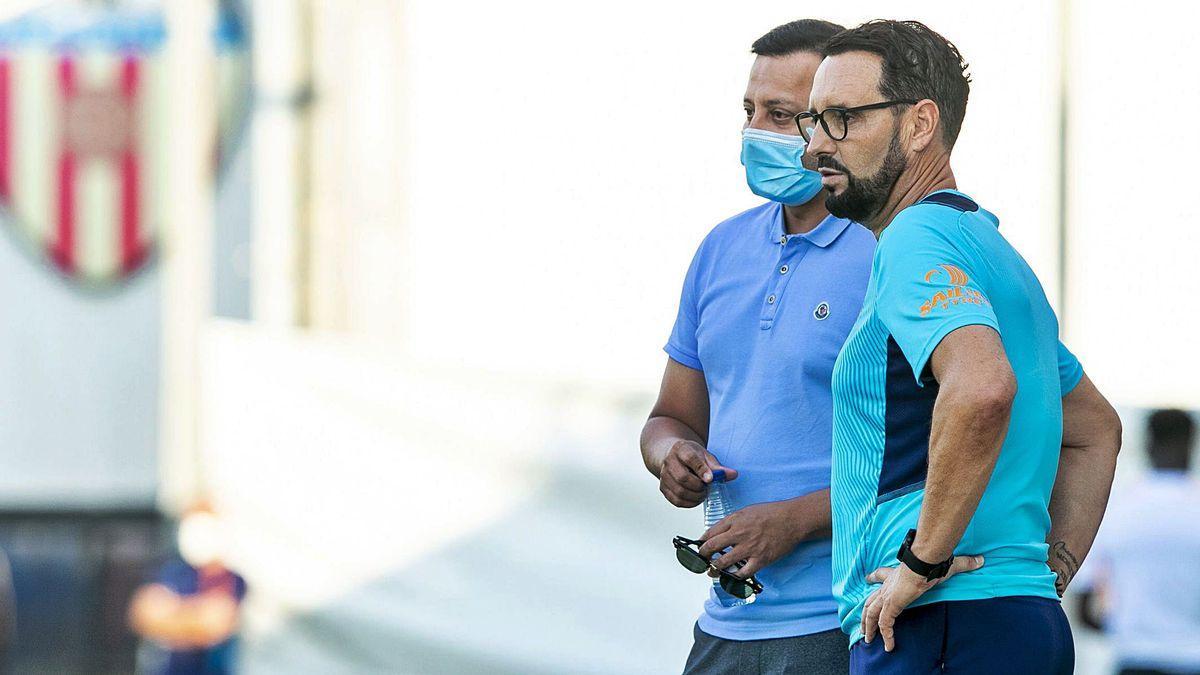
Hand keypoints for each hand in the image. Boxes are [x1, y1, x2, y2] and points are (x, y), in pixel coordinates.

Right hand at [658, 440, 735, 507]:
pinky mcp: (663, 487)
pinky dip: (688, 503)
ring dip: (695, 496)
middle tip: (707, 488)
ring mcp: (664, 475)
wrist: (672, 455)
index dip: (701, 470)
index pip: (690, 459)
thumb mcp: (705, 456)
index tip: (710, 480)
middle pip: (682, 478)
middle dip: (698, 487)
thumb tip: (733, 475)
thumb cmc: (691, 455)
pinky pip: (676, 500)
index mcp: (681, 449)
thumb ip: (718, 467)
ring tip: (702, 493)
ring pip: (679, 491)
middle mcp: (669, 462)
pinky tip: (695, 498)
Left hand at [697, 500, 803, 578]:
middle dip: (703, 555)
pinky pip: (743, 572)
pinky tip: (732, 576)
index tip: (700, 546)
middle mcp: (739, 534)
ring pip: (724, 562)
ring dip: (714, 569)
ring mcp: (749, 548)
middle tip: (702, 559)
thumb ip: (732, 521)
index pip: (710, 532)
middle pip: (713, 547)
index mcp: (735, 520)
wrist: (792, 519)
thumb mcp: (747, 510)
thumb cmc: (772, 513)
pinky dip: (735, 576)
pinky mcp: (760, 559)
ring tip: (711, 572)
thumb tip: (719, 532)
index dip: (702, 541)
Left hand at [861, 555, 983, 651]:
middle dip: (866, 613)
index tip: (868, 578)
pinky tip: (889, 646)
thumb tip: (980, 560)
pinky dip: (886, 635)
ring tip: (869, 639)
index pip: (882, 574)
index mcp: (897, 575)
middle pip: (871, 599)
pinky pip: (885, 623)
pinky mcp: (891, 605)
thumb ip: (964, 563)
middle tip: (864, 624)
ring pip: (871, 613)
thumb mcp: (949, 564)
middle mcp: (888, 585)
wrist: (926, 563)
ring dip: (869, 626)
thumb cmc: (933, 562)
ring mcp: (888, 595)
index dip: (875, 577)